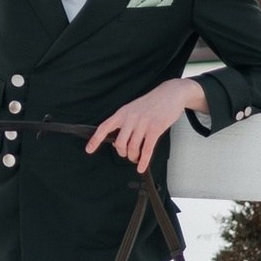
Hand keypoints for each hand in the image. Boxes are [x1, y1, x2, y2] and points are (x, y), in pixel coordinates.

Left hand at [85, 77, 206, 173]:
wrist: (170, 93)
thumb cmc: (152, 102)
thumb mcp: (133, 108)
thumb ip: (125, 122)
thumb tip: (118, 140)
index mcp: (123, 112)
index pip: (104, 127)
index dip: (95, 139)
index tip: (89, 150)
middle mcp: (131, 118)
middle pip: (119, 143)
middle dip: (122, 153)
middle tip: (127, 155)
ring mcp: (143, 123)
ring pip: (133, 147)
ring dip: (133, 157)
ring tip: (136, 158)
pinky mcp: (156, 129)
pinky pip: (147, 149)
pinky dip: (143, 161)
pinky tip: (142, 167)